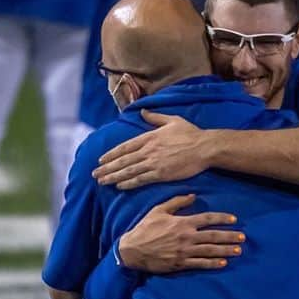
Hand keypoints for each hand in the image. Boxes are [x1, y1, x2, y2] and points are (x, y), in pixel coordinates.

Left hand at [94, 111, 213, 189]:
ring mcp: (154, 163)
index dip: (111, 154)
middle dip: (107, 168)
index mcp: (149, 137)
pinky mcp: (161, 174)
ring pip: (129, 171)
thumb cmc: (191, 133)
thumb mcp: (172, 120)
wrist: (205, 147)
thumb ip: (155, 117)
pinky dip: (128, 183)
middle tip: (94, 174)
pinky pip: (141, 179)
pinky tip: (119, 186)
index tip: (101, 160)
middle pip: (123, 160)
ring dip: (113, 177)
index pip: (125, 147)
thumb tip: (143, 112)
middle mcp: (148, 150)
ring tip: (102, 181)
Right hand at [118, 194, 243, 272]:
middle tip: (242, 237)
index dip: (222, 218)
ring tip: (238, 250)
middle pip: (213, 236)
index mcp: (182, 223)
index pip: (207, 219)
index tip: (234, 219)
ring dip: (225, 250)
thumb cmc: (145, 228)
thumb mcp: (158, 210)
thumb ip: (176, 202)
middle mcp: (186, 237)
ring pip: (210, 251)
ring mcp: (184, 251)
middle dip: (229, 236)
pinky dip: (212, 264)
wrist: (132, 250)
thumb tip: (193, 195)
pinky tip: (223, 264)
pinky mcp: (180, 263)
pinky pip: (200, 264)